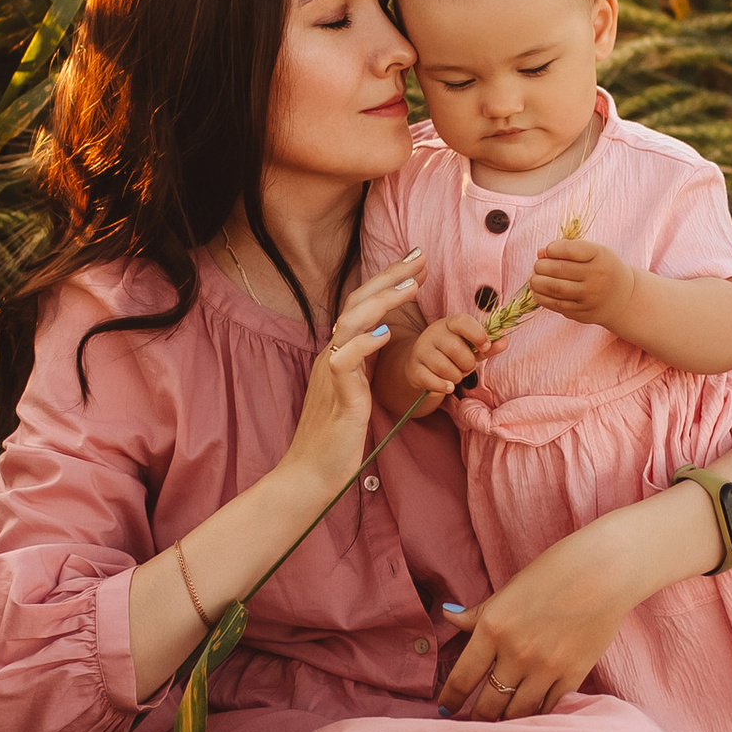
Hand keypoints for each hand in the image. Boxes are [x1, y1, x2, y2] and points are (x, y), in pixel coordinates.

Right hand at [279, 250, 423, 509]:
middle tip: (421, 256)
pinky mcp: (337, 397)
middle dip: (391, 277)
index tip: (417, 266)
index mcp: (339, 356)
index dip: (388, 282)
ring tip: (412, 286)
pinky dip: (365, 344)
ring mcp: (331, 375)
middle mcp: (332, 357)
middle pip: (357, 303)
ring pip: (351, 324)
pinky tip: (385, 333)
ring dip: (383, 302)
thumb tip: (382, 344)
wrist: (310, 475)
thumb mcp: (354, 395)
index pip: (362, 307)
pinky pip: (345, 361)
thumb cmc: (335, 442)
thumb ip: (364, 369)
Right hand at [399, 309, 488, 408]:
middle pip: (456, 349)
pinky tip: (447, 386)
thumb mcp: (470, 349)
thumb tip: (504, 342)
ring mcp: (421, 351)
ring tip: (455, 375)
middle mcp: (433, 334)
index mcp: (449, 324)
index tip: (485, 346)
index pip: (462, 322)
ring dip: (456, 377)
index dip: (477, 334)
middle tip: (466, 367)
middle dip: (467, 364)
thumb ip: (487, 346)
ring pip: (445, 368)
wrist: (420, 367)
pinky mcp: (414, 370)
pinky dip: (444, 386)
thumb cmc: (450, 356)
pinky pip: (433, 381)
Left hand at [438, 510, 655, 720]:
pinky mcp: (573, 675)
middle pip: (488, 704)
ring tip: (499, 724)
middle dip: (476, 718)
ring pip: (517, 713)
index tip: (445, 710)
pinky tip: (531, 716)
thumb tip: (449, 616)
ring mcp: (546, 668)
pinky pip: (548, 708)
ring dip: (505, 721)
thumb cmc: (554, 573)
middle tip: (473, 723)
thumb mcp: (508, 590)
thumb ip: (479, 613)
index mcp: (493, 628)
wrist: (605, 571)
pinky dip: (538, 715)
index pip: (462, 678)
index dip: (450, 699)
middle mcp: (516, 653)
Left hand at [525, 236, 634, 330]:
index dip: (553, 249)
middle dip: (541, 266)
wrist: (622, 299)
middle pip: (559, 270)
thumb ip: (568, 249)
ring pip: (554, 288)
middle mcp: (596, 277)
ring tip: (534, 277)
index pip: (570, 250)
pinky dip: (541, 296)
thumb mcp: (593, 252)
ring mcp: (589, 297)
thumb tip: (540, 253)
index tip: (549, 250)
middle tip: (538, 265)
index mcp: (600, 256)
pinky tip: (538, 291)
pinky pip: (555, 304)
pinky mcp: (582, 312)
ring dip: (537, 282)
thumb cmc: (602, 269)